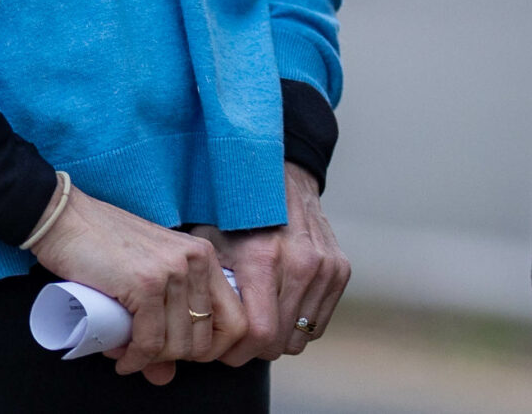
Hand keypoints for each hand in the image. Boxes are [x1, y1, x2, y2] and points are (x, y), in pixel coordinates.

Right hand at [29, 187, 235, 383]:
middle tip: (146, 353)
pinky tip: (122, 359)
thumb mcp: (146, 282)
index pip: (236, 322)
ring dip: (150, 360)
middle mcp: (196, 261)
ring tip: (128, 352)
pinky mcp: (146, 282)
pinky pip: (150, 342)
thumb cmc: (104, 249)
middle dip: (174, 357)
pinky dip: (135, 359)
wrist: (66, 219)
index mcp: (204, 257)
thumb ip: (163, 325)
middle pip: (205, 340)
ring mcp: (173, 270)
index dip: (211, 349)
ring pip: (177, 345)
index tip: (178, 353)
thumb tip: (165, 378)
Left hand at [193, 162, 351, 366]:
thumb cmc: (238, 215)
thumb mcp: (211, 244)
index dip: (238, 352)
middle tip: (238, 339)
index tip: (224, 351)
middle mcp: (300, 263)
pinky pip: (318, 324)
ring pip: (300, 337)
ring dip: (278, 338)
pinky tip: (281, 308)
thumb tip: (191, 329)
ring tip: (259, 321)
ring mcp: (324, 267)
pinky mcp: (340, 269)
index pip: (259, 333)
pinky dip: (299, 325)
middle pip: (279, 341)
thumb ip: (207, 287)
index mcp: (263, 258)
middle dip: (254, 348)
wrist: (282, 179)